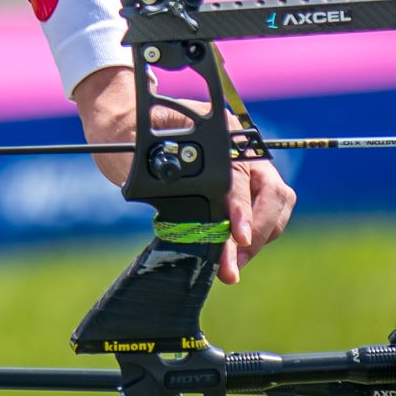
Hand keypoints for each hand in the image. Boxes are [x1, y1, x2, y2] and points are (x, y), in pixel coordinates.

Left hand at [72, 64, 294, 284]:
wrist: (122, 128)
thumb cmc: (129, 137)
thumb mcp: (143, 157)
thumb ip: (171, 185)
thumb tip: (195, 225)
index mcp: (223, 133)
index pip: (242, 177)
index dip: (243, 210)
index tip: (239, 237)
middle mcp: (239, 150)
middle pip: (272, 194)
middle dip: (256, 232)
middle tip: (233, 266)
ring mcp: (243, 168)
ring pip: (273, 206)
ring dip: (257, 239)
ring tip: (232, 267)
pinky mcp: (239, 187)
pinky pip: (260, 214)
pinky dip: (251, 237)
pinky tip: (232, 256)